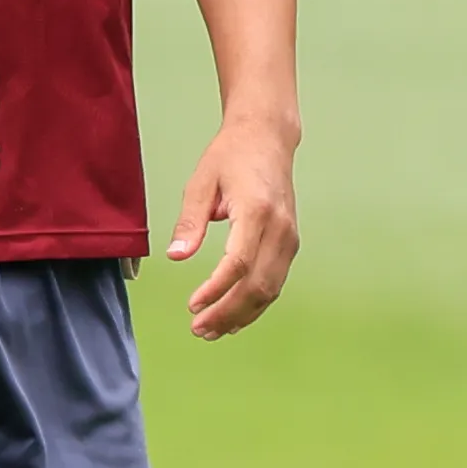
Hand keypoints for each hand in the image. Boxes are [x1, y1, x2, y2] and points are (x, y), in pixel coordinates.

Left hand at [167, 118, 299, 338]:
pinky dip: (256, 304)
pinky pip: (275, 282)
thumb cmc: (231, 156)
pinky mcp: (290, 243)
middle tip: (199, 328)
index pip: (238, 262)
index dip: (216, 290)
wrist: (267, 138)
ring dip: (242, 314)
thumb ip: (190, 222)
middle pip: (258, 284)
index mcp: (256, 210)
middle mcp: (279, 228)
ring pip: (270, 289)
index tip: (193, 306)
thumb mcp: (201, 183)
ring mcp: (289, 237)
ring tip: (212, 330)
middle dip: (228, 312)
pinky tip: (235, 317)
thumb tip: (176, 257)